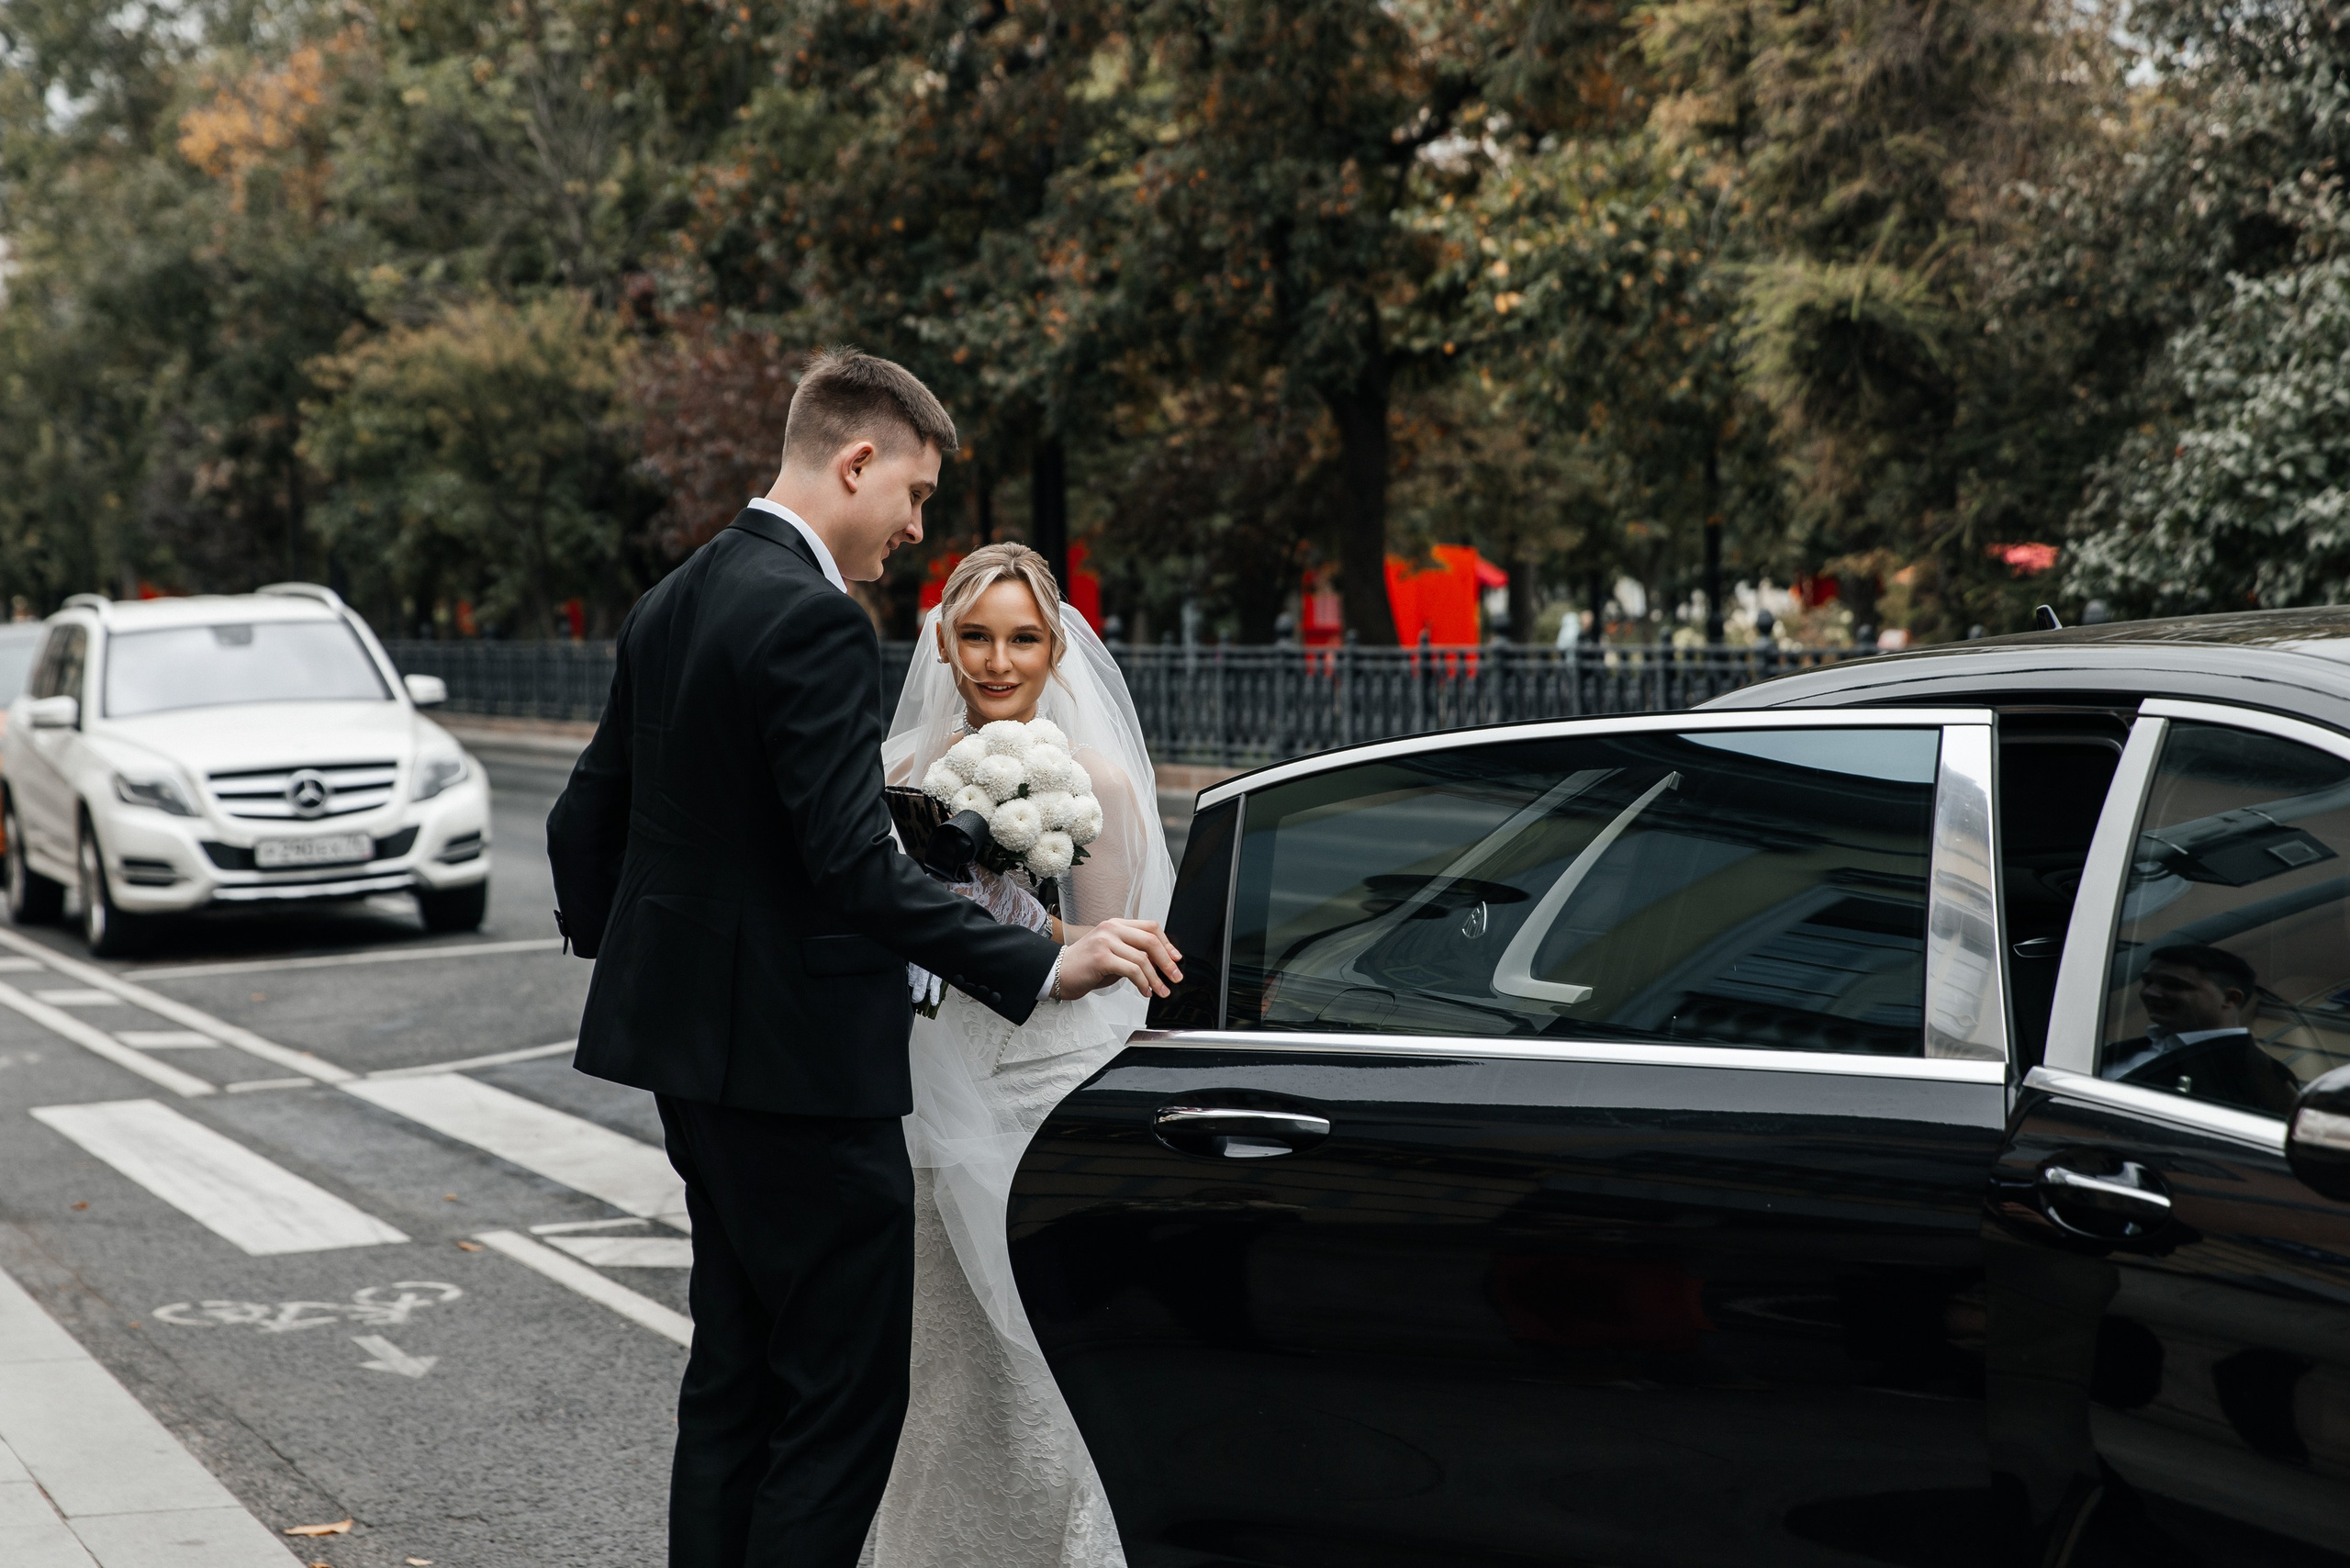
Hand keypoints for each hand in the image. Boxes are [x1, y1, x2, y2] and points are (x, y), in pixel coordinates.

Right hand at [1059, 919, 1181, 1000]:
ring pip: (1143, 958)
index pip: (1150, 927)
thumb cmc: (1084, 966)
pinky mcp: (1102, 958)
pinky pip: (1132, 970)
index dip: (1167, 943)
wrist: (1057, 973)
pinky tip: (1144, 991)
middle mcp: (1111, 929)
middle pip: (1150, 940)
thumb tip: (1159, 963)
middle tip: (1175, 976)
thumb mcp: (1111, 954)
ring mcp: (1105, 941)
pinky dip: (1143, 983)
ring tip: (1161, 991)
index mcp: (1115, 925)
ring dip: (1156, 978)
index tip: (1176, 959)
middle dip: (1167, 961)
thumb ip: (1132, 953)